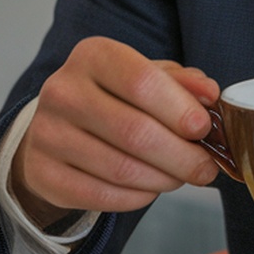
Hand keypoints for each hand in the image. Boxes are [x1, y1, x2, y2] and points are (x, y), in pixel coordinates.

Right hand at [11, 38, 220, 228]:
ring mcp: (47, 133)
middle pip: (135, 132)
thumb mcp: (149, 78)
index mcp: (92, 56)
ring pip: (121, 168)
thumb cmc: (114, 99)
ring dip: (163, 179)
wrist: (59, 128)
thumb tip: (210, 94)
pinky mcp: (42, 173)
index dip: (181, 110)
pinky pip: (101, 195)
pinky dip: (136, 198)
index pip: (143, 81)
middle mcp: (63, 91)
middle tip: (204, 168)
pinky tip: (149, 189)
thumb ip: (183, 83)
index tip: (203, 129)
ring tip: (179, 177)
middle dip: (181, 156)